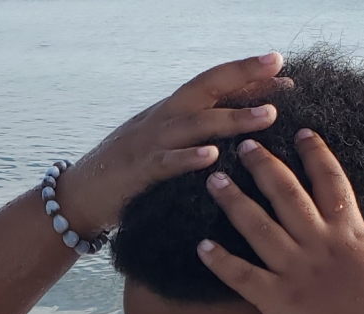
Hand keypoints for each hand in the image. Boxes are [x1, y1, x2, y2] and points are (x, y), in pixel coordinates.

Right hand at [58, 53, 289, 231]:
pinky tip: (213, 156)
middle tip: (279, 68)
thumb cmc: (130, 173)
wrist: (82, 195)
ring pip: (196, 123)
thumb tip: (232, 130)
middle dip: (243, 75)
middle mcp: (164, 118)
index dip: (246, 74)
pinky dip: (189, 158)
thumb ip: (193, 135)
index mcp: (172, 112)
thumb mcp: (165, 146)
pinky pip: (167, 162)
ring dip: (233, 117)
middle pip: (207, 87)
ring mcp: (151, 142)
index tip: (281, 67)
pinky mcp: (139, 171)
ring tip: (267, 115)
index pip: (214, 84)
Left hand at [197, 130, 363, 313]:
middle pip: (287, 194)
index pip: (331, 181)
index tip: (301, 132)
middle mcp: (321, 246)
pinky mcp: (281, 303)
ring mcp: (298, 273)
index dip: (315, 154)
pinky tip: (203, 246)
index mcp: (351, 233)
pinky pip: (245, 278)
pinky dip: (222, 262)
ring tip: (214, 179)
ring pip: (259, 227)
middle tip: (244, 145)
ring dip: (235, 202)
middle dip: (264, 166)